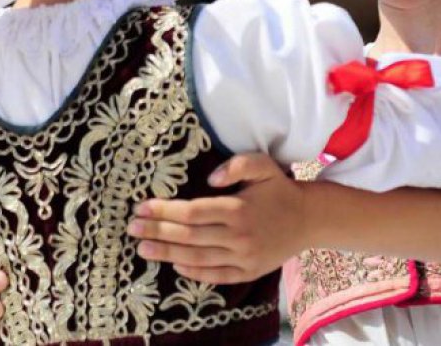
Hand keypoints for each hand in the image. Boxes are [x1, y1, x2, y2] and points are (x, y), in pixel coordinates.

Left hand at [127, 153, 306, 283]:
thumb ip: (237, 165)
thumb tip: (209, 179)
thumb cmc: (280, 188)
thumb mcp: (263, 165)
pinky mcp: (249, 271)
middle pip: (188, 236)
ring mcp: (244, 257)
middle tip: (131, 228)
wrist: (309, 218)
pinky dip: (193, 273)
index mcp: (238, 208)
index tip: (141, 207)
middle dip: (157, 232)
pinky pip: (216, 275)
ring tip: (143, 248)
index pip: (191, 212)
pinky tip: (174, 265)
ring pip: (197, 258)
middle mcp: (239, 235)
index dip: (163, 211)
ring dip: (167, 253)